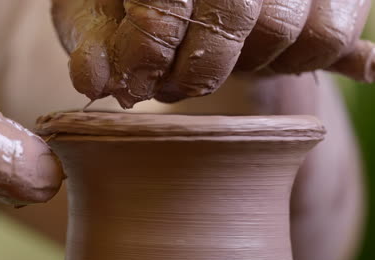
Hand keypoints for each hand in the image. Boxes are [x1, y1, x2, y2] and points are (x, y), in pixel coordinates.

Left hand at [52, 0, 374, 107]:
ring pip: (287, 33)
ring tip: (214, 65)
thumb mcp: (99, 8)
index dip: (147, 52)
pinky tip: (282, 60)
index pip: (169, 1)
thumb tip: (93, 83)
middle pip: (235, 12)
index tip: (131, 85)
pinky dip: (309, 61)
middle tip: (171, 87)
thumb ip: (93, 42)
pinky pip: (331, 39)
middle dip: (198, 68)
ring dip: (245, 67)